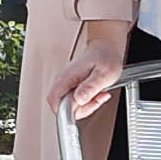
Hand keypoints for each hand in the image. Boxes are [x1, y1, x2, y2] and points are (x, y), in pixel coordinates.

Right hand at [59, 19, 133, 137]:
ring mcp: (67, 83)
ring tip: (99, 95)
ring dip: (86, 106)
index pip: (54, 100)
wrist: (106, 48)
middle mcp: (64, 80)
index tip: (81, 110)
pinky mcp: (72, 86)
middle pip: (61, 106)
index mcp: (68, 76)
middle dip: (80, 109)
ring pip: (69, 105)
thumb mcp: (104, 74)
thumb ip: (91, 87)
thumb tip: (79, 99)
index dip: (64, 111)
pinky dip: (87, 102)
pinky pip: (75, 101)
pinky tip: (97, 94)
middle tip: (95, 101)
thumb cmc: (105, 57)